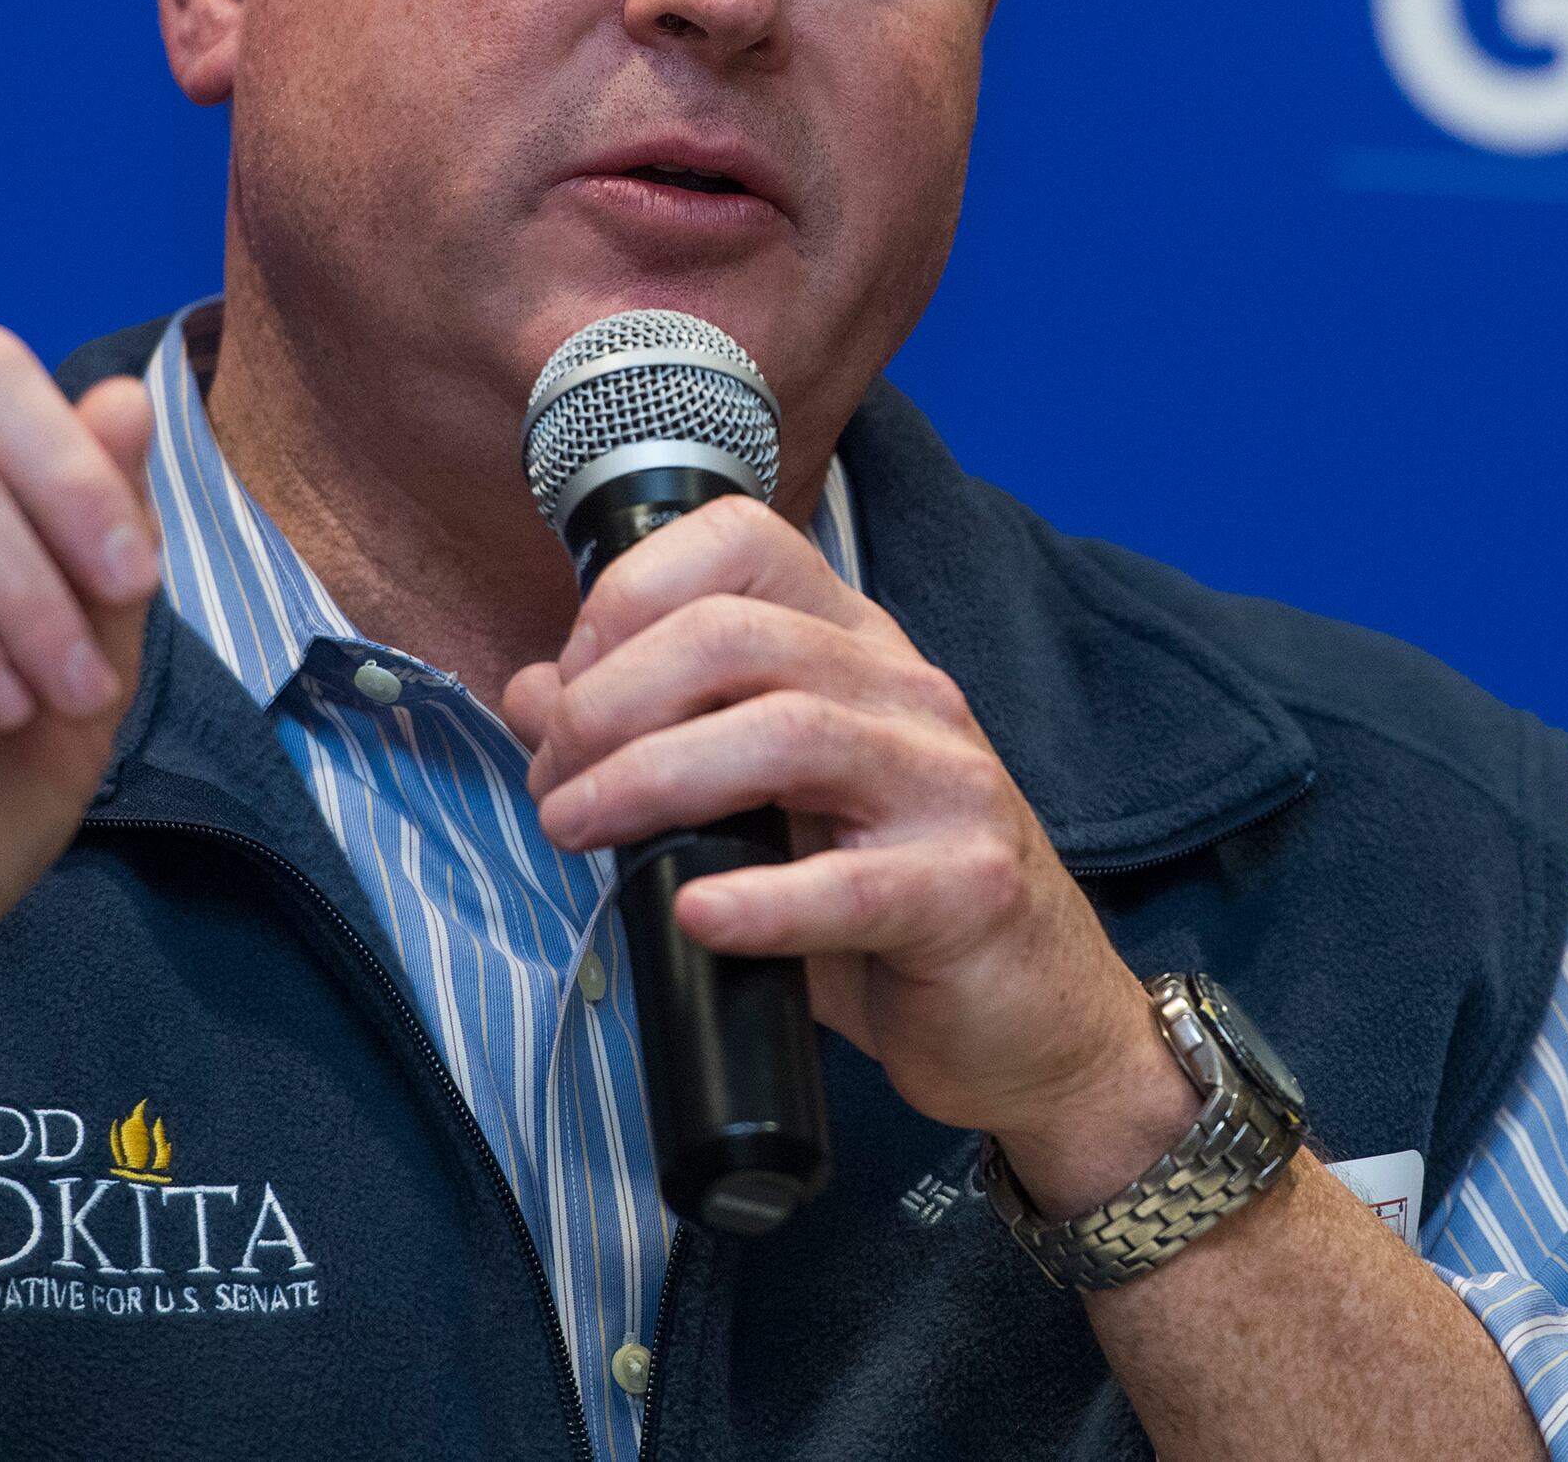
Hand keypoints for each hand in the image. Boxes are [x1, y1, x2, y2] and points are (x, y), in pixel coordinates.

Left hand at [511, 498, 1193, 1208]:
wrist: (1035, 1025)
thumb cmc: (886, 912)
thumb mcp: (760, 810)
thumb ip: (652, 740)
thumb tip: (532, 696)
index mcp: (855, 650)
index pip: (742, 542)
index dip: (631, 595)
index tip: (570, 685)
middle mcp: (908, 694)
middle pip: (739, 636)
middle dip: (612, 700)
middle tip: (553, 781)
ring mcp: (949, 786)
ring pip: (789, 733)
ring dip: (653, 779)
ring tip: (580, 830)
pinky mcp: (969, 891)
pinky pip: (853, 886)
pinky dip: (759, 900)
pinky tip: (695, 913)